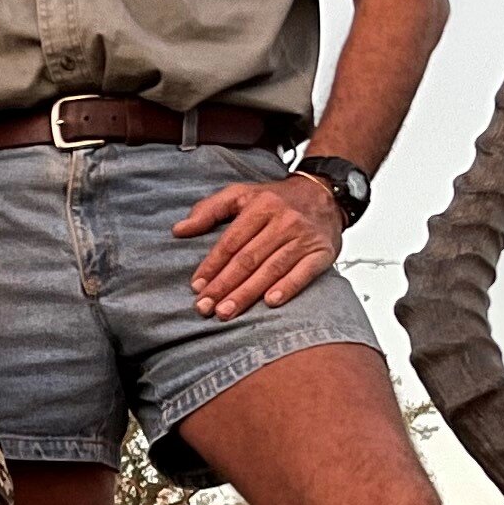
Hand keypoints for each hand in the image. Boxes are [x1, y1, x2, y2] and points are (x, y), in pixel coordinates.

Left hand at [173, 167, 343, 316]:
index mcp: (261, 205)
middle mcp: (283, 221)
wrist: (324, 192)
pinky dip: (287, 288)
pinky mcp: (322, 253)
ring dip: (247, 293)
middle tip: (206, 307)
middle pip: (248, 259)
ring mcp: (303, 238)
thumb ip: (209, 210)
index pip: (231, 242)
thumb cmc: (278, 199)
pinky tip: (270, 302)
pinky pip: (303, 273)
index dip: (212, 265)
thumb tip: (179, 230)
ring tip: (227, 311)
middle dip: (224, 285)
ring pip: (271, 269)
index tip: (197, 286)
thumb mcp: (241, 194)